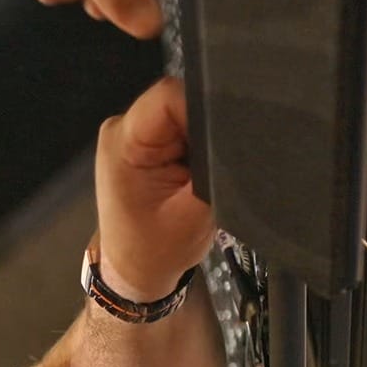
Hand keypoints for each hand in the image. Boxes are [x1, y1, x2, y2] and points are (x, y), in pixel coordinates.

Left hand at [93, 76, 212, 301]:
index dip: (206, 106)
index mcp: (123, 140)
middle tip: (230, 153)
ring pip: (186, 112)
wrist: (137, 272)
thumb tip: (244, 130)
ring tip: (219, 163)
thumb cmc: (159, 249)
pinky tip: (208, 164)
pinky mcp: (150, 141)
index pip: (170, 95)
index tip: (231, 133)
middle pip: (180, 98)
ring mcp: (135, 132)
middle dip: (209, 123)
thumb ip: (217, 165)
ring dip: (206, 136)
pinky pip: (183, 126)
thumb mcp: (197, 209)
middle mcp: (124, 126)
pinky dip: (200, 143)